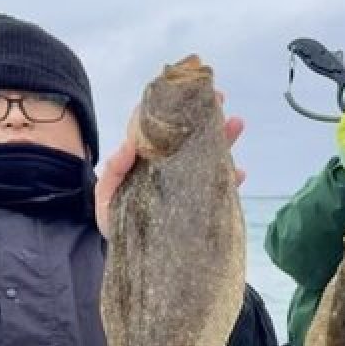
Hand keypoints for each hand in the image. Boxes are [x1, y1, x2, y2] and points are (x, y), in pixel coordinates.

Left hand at [94, 106, 244, 238]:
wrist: (127, 254)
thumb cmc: (113, 220)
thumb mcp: (105, 195)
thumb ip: (113, 171)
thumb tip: (129, 144)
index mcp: (147, 160)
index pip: (161, 129)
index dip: (172, 109)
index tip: (184, 91)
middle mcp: (169, 168)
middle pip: (189, 138)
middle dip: (206, 117)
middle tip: (220, 99)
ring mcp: (185, 185)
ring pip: (207, 157)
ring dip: (223, 140)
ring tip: (237, 124)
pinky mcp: (198, 206)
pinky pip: (218, 190)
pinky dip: (229, 182)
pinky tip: (238, 173)